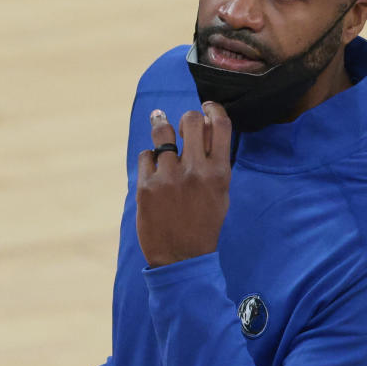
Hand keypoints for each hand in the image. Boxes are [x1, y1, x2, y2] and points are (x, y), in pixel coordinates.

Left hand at [135, 102, 232, 267]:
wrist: (181, 258)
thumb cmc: (203, 225)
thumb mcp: (221, 195)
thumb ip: (216, 163)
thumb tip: (207, 128)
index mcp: (219, 173)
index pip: (220, 125)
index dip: (212, 109)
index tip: (206, 107)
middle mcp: (195, 171)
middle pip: (191, 121)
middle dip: (187, 118)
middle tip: (182, 123)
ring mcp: (168, 177)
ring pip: (163, 134)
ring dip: (162, 127)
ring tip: (159, 120)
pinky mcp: (146, 186)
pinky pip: (146, 155)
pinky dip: (149, 158)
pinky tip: (153, 167)